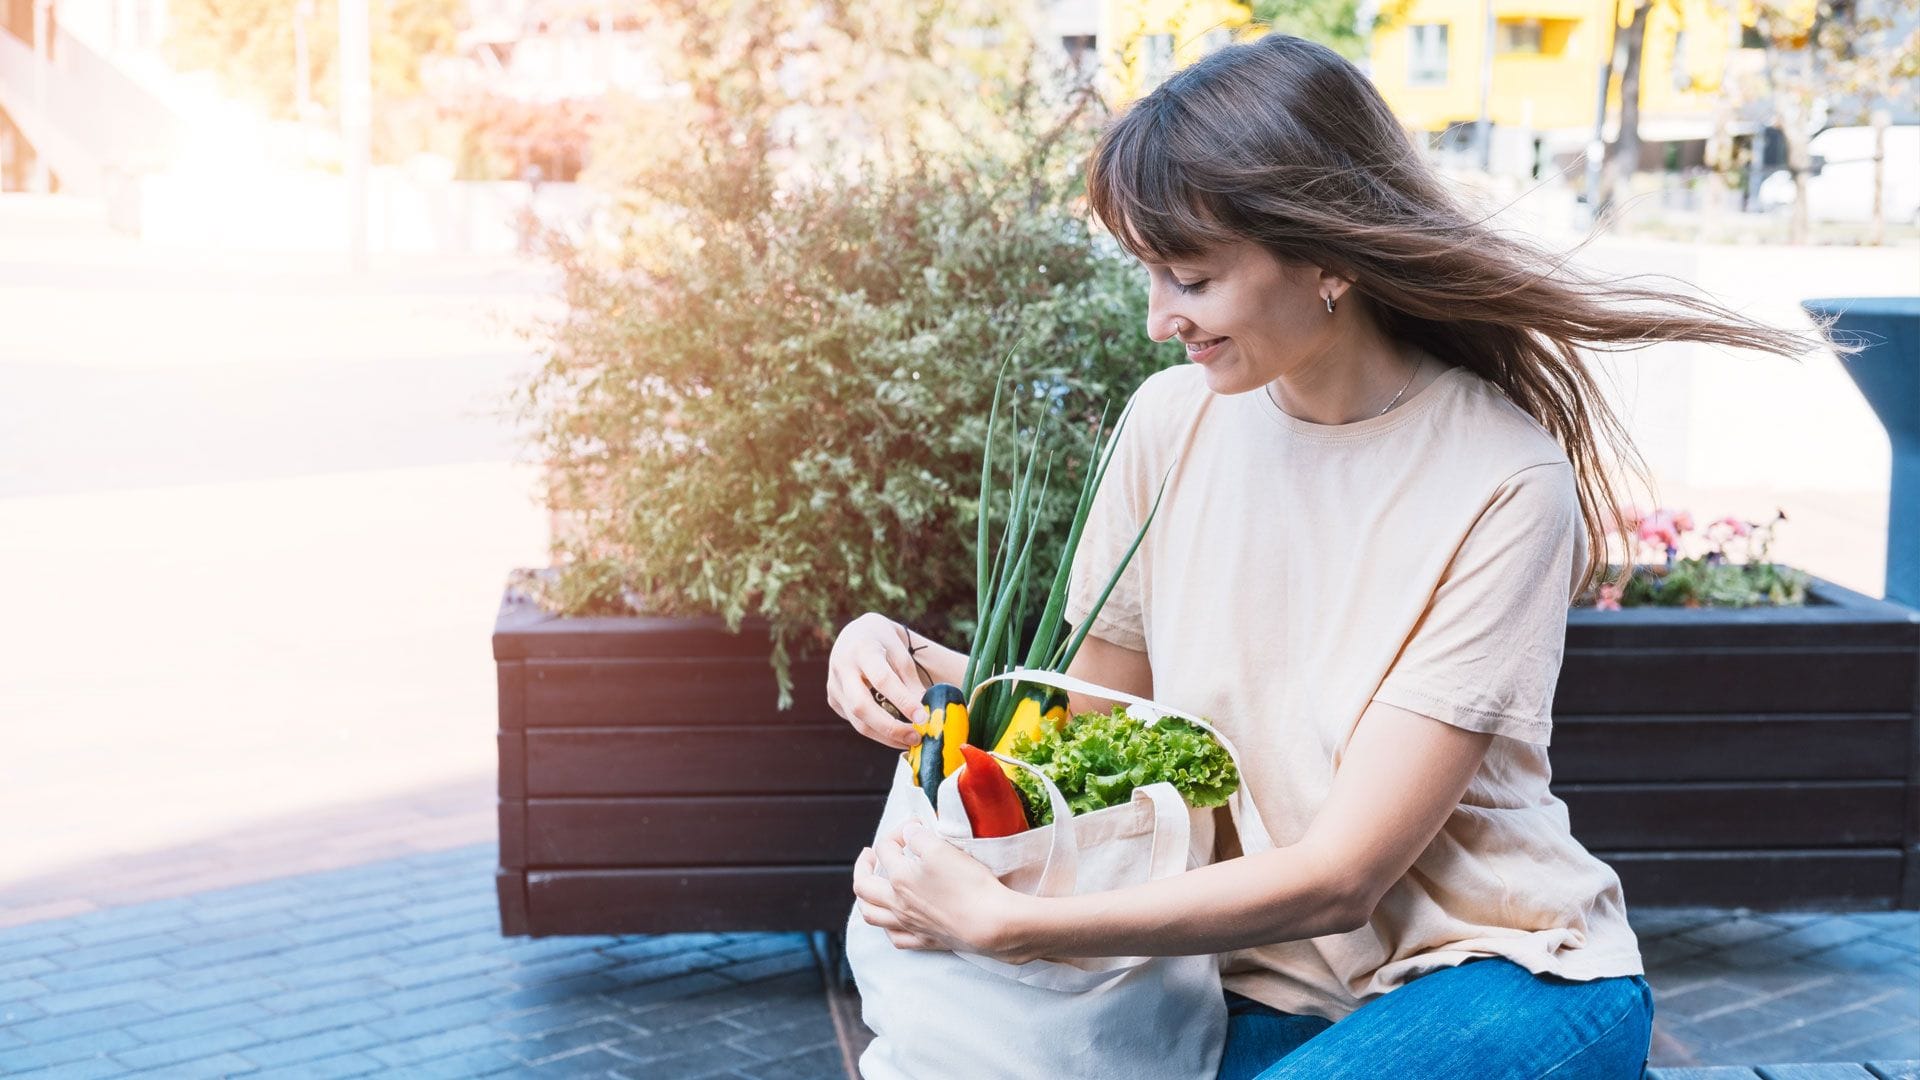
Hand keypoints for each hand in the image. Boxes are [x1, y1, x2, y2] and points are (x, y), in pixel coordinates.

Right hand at [826, 612, 927, 749]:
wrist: (856, 634)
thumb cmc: (883, 642)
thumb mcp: (901, 652)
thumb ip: (911, 681)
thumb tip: (923, 715)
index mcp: (862, 649)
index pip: (882, 679)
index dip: (903, 701)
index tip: (923, 718)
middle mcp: (842, 667)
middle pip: (862, 706)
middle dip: (891, 728)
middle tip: (916, 737)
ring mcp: (834, 685)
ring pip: (858, 721)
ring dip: (886, 736)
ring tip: (910, 740)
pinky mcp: (833, 699)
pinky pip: (856, 721)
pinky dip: (877, 731)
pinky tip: (895, 733)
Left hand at [852, 821, 1031, 961]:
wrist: (991, 924)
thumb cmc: (968, 885)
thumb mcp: (942, 849)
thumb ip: (919, 837)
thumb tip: (910, 832)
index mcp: (900, 879)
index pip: (885, 849)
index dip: (898, 832)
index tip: (915, 826)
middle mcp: (898, 904)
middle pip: (864, 887)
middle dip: (862, 867)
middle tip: (870, 854)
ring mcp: (911, 925)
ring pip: (873, 916)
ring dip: (866, 899)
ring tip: (871, 888)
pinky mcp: (927, 941)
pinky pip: (897, 938)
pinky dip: (888, 927)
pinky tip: (894, 920)